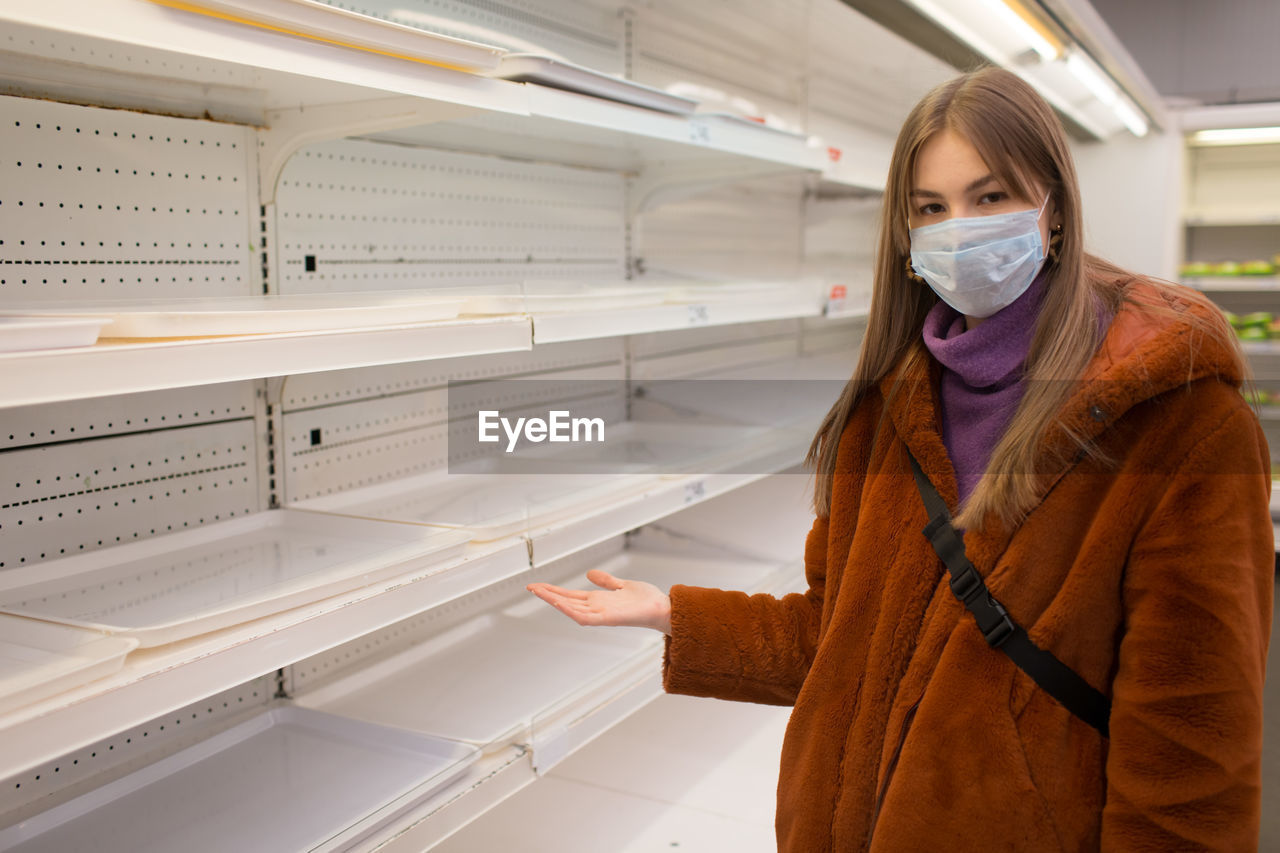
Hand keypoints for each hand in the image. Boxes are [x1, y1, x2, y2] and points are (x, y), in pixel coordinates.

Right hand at [526, 569, 671, 634]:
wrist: (662, 609)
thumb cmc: (646, 601)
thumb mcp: (621, 585)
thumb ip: (606, 581)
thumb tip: (591, 573)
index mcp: (598, 601)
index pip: (570, 595)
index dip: (553, 591)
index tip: (538, 585)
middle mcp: (596, 608)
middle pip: (566, 601)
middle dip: (548, 595)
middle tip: (531, 587)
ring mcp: (601, 614)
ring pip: (571, 609)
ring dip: (555, 601)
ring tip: (540, 592)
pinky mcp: (609, 618)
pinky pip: (585, 616)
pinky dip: (571, 610)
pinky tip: (560, 603)